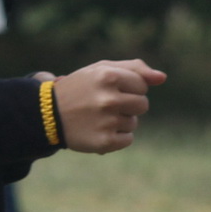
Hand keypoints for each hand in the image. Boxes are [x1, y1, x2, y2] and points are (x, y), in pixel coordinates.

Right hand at [48, 59, 166, 153]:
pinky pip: (127, 139)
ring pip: (134, 123)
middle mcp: (108, 99)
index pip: (142, 85)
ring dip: (120, 120)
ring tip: (98, 117)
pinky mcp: (105, 142)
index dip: (128, 87)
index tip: (109, 88)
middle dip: (128, 104)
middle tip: (104, 103)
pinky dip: (116, 136)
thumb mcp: (101, 70)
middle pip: (142, 104)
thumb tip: (162, 78)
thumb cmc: (81, 88)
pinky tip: (98, 129)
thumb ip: (134, 69)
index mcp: (107, 76)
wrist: (48, 113)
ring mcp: (106, 122)